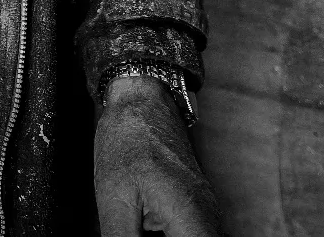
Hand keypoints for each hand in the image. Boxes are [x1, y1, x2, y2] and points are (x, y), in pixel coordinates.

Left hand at [93, 76, 223, 236]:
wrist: (143, 99)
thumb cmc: (128, 140)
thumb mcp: (115, 200)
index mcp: (191, 217)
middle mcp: (208, 217)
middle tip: (136, 230)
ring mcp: (206, 211)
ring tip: (140, 221)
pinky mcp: (198, 206)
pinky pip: (190, 233)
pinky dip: (168, 233)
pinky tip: (145, 224)